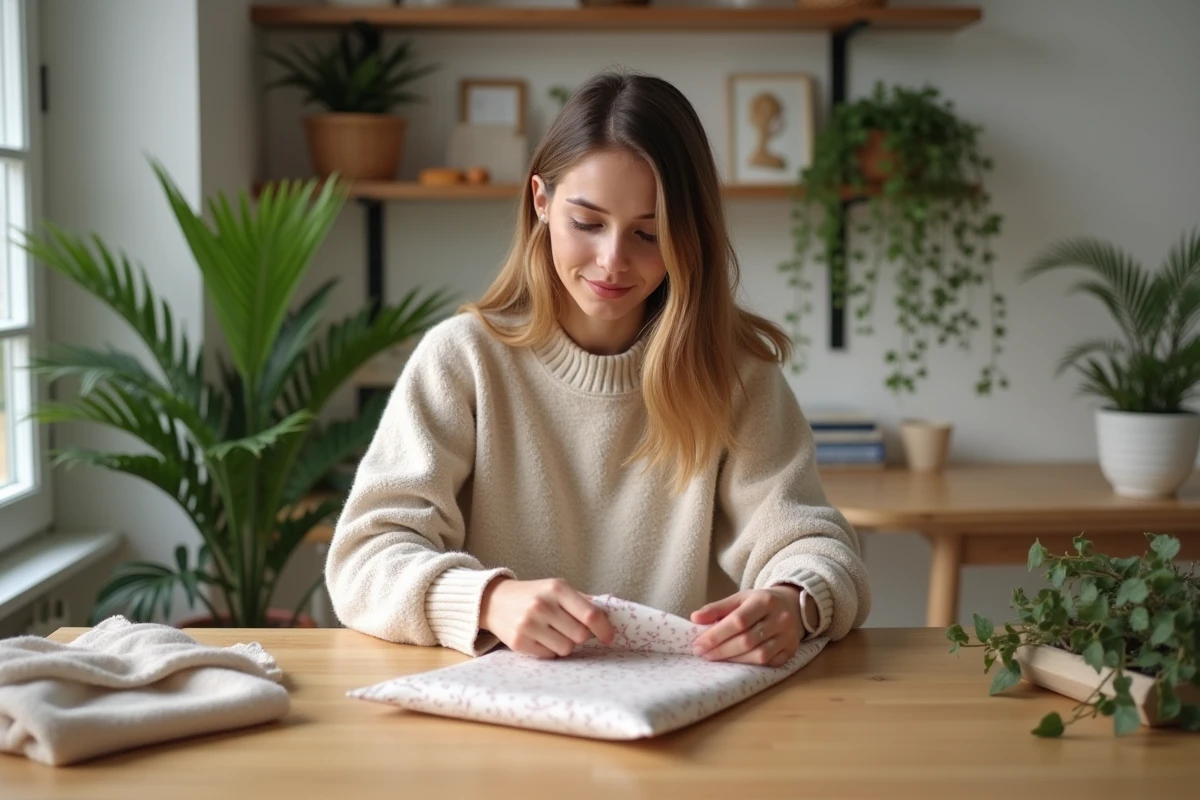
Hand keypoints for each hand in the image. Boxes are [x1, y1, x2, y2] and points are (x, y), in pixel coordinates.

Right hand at [479, 577, 615, 658]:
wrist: (494, 601)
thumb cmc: (534, 595)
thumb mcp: (557, 588)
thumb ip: (582, 601)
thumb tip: (610, 617)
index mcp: (557, 588)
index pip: (590, 615)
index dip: (604, 629)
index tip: (609, 637)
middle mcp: (542, 605)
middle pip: (580, 636)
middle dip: (580, 635)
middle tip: (569, 628)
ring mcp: (529, 624)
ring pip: (566, 649)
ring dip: (565, 644)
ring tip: (553, 632)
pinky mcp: (519, 642)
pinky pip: (549, 656)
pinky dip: (550, 650)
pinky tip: (540, 638)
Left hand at [689, 586, 802, 666]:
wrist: (794, 605)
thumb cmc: (760, 602)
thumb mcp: (740, 598)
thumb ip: (717, 608)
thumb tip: (694, 619)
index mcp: (764, 601)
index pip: (738, 621)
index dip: (716, 635)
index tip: (698, 644)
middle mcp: (780, 618)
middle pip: (747, 640)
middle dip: (721, 650)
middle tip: (703, 654)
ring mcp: (788, 636)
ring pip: (759, 655)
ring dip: (734, 660)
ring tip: (716, 658)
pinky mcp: (791, 651)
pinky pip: (770, 663)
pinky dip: (751, 665)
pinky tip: (737, 662)